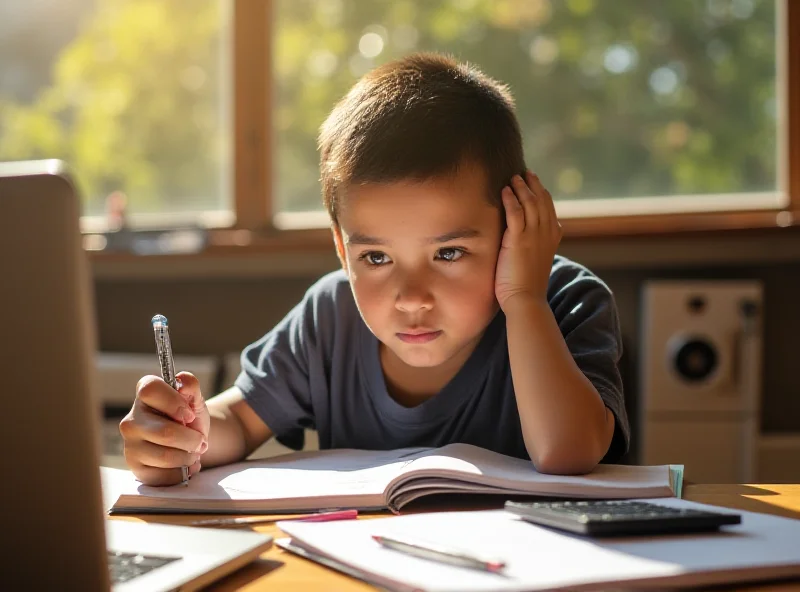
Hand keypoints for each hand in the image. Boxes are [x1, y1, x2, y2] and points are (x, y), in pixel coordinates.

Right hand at [119, 371, 209, 485]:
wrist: (190, 441)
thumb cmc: (189, 416)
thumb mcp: (194, 398)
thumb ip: (191, 386)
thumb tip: (183, 381)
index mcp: (144, 394)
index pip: (150, 390)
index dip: (174, 403)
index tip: (190, 415)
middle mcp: (130, 419)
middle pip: (165, 432)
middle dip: (192, 439)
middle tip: (200, 441)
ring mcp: (130, 445)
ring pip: (166, 456)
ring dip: (189, 457)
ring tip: (194, 452)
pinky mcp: (135, 467)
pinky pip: (162, 475)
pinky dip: (181, 473)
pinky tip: (186, 466)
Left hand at [495, 170, 561, 309]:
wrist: (525, 300)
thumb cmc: (527, 286)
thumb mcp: (536, 260)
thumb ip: (536, 245)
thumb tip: (530, 239)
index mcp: (552, 237)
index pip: (550, 209)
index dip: (543, 194)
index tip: (535, 182)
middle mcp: (546, 234)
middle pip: (542, 201)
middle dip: (534, 185)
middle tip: (525, 173)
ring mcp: (534, 236)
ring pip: (530, 204)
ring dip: (522, 188)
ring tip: (514, 177)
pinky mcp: (519, 240)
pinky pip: (516, 213)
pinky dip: (511, 200)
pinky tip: (505, 191)